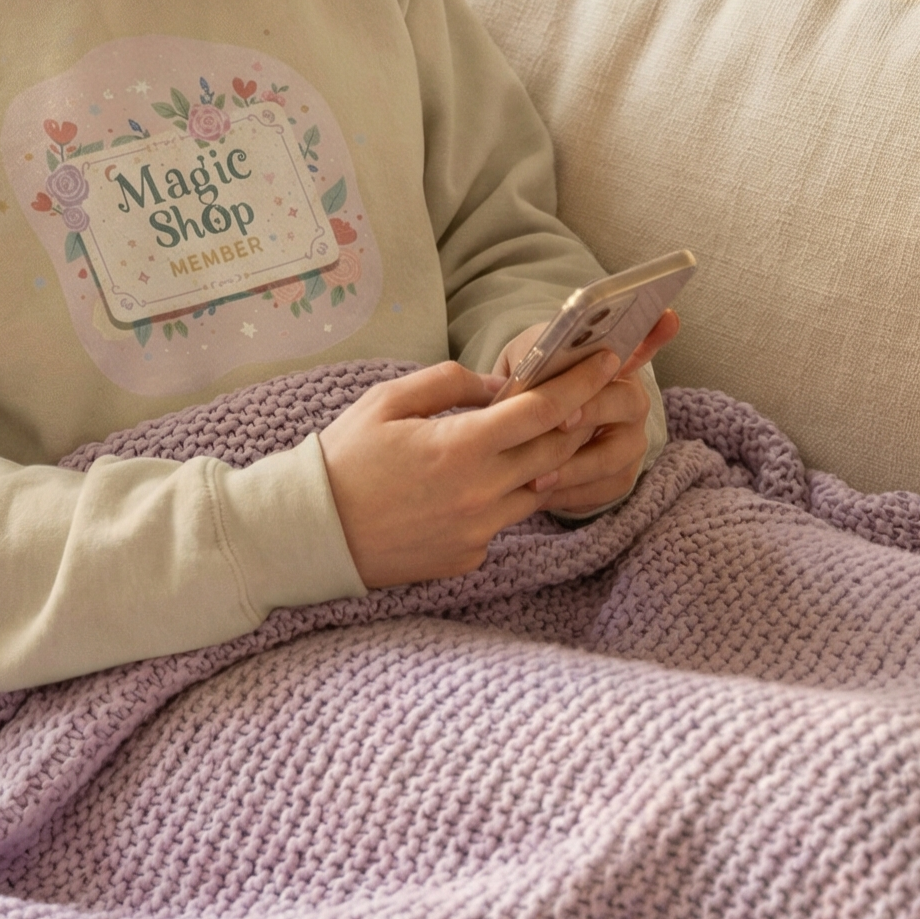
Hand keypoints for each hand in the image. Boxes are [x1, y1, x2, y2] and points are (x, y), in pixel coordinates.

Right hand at [319, 347, 629, 588]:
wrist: (313, 531)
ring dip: (542, 461)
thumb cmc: (345, 457)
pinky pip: (505, 520)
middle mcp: (481, 493)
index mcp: (461, 446)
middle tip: (582, 395)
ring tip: (524, 438)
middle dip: (576, 419)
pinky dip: (502, 496)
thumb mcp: (389, 400)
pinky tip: (472, 484)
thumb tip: (501, 384)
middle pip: (556, 451)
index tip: (606, 362)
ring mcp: (479, 530)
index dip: (581, 382)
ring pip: (538, 489)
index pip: (544, 410)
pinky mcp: (470, 556)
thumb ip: (450, 381)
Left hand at [531, 309, 679, 518]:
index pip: (642, 341)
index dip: (656, 332)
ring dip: (573, 467)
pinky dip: (570, 493)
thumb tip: (516, 377)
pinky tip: (540, 495)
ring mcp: (631, 440)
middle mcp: (631, 399)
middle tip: (562, 419)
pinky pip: (601, 489)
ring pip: (611, 456)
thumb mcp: (526, 363)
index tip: (666, 317)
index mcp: (611, 362)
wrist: (530, 428)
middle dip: (593, 410)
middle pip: (624, 401)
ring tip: (537, 477)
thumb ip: (532, 363)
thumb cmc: (532, 385)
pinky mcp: (621, 476)